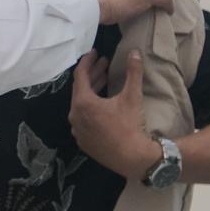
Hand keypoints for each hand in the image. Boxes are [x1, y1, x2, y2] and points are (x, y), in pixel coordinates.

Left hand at [70, 50, 159, 180]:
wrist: (132, 157)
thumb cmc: (130, 125)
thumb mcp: (132, 96)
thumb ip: (133, 72)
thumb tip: (135, 52)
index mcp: (83, 103)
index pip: (80, 75)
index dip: (87, 61)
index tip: (94, 53)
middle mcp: (75, 116)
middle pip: (80, 89)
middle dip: (93, 74)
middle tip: (104, 64)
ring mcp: (77, 130)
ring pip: (81, 104)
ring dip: (92, 91)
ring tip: (104, 79)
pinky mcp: (82, 140)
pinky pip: (83, 119)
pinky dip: (90, 108)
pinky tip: (101, 104)